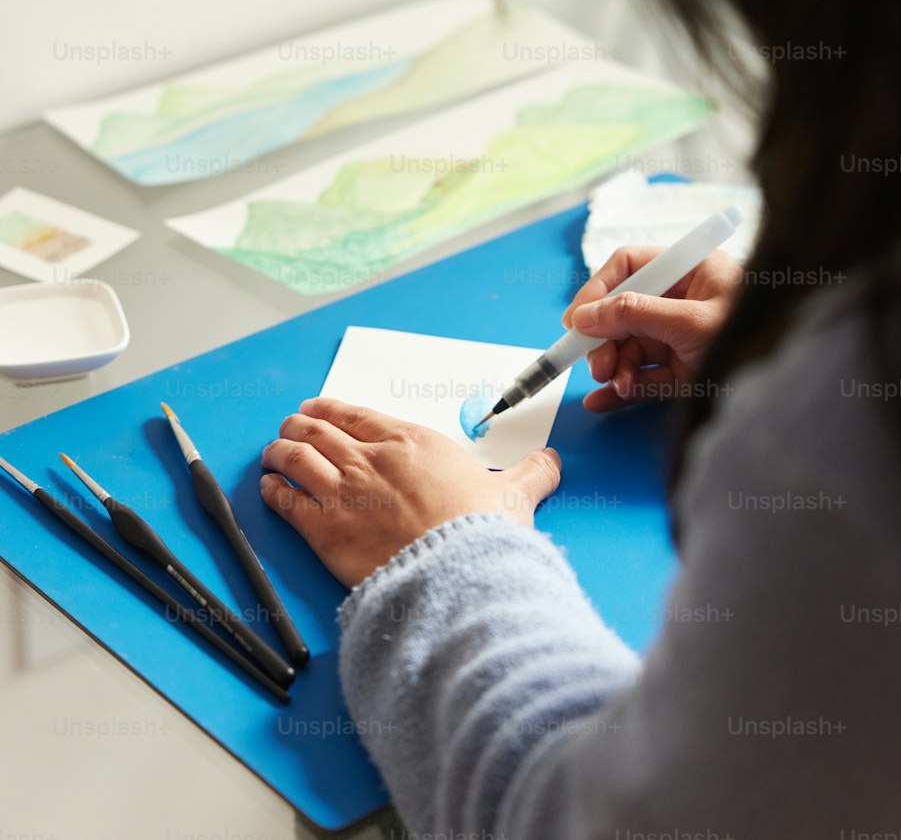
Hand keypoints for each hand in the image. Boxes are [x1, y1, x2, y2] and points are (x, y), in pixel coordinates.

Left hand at [260, 396, 561, 587]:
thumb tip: (551, 462)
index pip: (357, 416)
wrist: (458, 572)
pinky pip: (287, 502)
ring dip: (279, 452)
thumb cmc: (482, 534)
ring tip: (272, 452)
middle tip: (289, 427)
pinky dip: (272, 492)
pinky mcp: (325, 530)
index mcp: (410, 443)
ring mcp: (343, 493)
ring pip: (295, 459)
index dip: (332, 410)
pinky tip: (266, 489)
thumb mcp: (514, 495)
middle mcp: (370, 460)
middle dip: (298, 426)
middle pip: (318, 431)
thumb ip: (530, 475)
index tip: (319, 409)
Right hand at [564, 247, 742, 412]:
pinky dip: (621, 389)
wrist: (797, 391)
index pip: (631, 266)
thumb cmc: (754, 338)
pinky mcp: (683, 371)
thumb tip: (585, 317)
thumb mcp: (691, 323)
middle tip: (596, 364)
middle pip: (624, 311)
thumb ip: (635, 315)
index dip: (599, 289)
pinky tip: (602, 401)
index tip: (577, 320)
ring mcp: (681, 337)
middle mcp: (682, 300)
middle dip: (605, 338)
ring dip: (615, 367)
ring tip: (616, 383)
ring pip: (630, 347)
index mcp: (690, 270)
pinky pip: (643, 377)